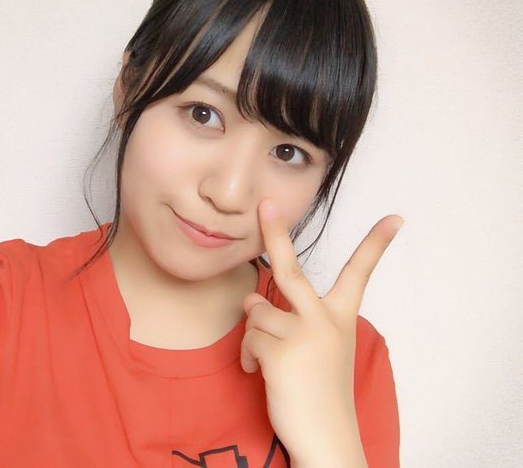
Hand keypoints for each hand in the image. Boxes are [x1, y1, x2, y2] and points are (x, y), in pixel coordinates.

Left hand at [240, 198, 402, 466]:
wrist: (327, 436)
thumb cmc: (321, 392)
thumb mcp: (322, 349)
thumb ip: (295, 319)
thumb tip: (253, 298)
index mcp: (341, 318)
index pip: (360, 274)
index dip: (375, 245)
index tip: (393, 218)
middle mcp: (324, 321)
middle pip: (290, 269)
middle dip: (275, 233)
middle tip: (266, 204)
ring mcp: (302, 334)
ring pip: (256, 311)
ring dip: (253, 334)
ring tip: (266, 357)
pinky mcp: (280, 351)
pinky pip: (248, 338)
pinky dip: (247, 355)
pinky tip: (259, 372)